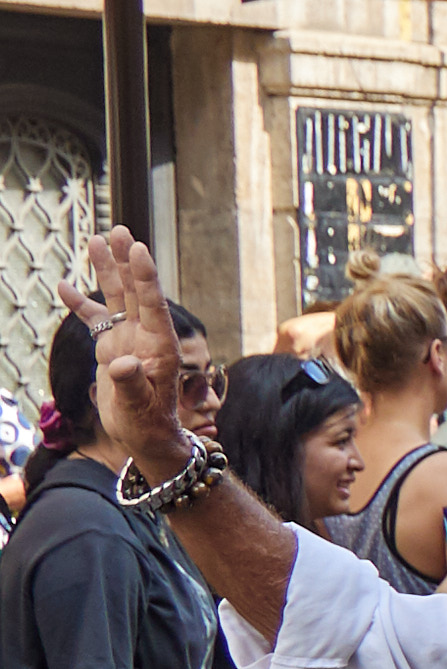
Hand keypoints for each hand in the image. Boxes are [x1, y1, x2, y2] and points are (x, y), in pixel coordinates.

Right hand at [57, 230, 187, 479]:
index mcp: (159, 347)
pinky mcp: (111, 347)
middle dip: (126, 261)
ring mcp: (128, 339)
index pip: (153, 305)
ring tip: (98, 239)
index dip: (146, 277)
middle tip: (119, 230)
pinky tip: (63, 286)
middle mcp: (145, 337)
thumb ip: (131, 383)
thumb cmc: (147, 424)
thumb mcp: (139, 406)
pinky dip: (80, 304)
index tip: (138, 249)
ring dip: (107, 271)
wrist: (144, 437)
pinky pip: (95, 319)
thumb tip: (123, 363)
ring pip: (116, 298)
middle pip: (135, 292)